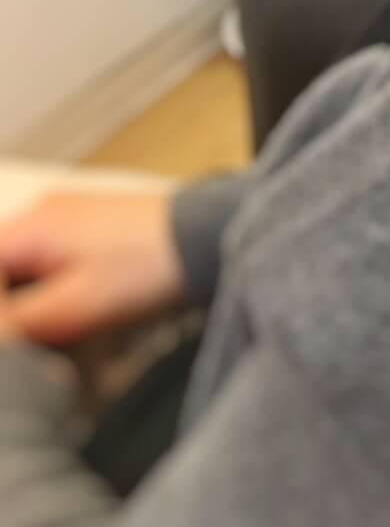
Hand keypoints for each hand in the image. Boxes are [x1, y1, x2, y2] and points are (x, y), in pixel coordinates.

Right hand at [0, 190, 184, 345]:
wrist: (205, 238)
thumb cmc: (145, 269)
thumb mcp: (73, 307)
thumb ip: (17, 322)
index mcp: (31, 227)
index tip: (8, 336)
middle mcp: (43, 212)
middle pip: (1, 264)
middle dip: (8, 306)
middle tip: (27, 339)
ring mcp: (67, 216)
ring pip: (21, 265)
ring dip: (24, 300)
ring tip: (48, 331)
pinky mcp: (88, 227)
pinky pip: (46, 259)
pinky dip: (45, 287)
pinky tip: (63, 314)